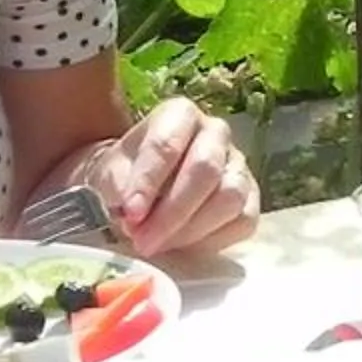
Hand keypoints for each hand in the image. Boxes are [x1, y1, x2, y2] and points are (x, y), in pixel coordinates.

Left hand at [66, 98, 260, 258]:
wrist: (143, 188)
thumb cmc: (127, 175)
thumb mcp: (110, 174)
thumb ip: (119, 187)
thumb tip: (133, 214)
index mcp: (179, 114)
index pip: (167, 145)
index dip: (148, 182)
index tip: (130, 215)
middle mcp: (216, 132)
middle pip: (205, 169)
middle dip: (172, 212)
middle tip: (143, 241)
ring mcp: (238, 165)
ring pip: (229, 197)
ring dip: (191, 229)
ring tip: (159, 246)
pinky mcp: (250, 197)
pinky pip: (243, 222)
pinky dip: (212, 241)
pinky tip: (183, 247)